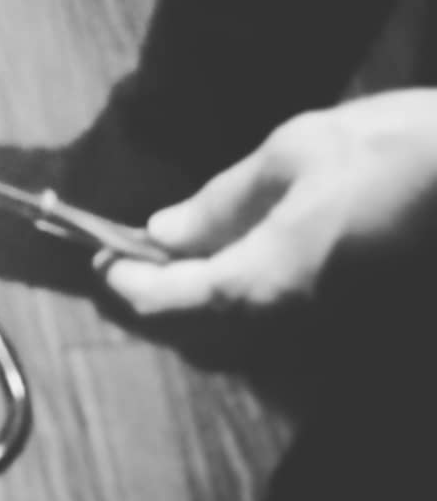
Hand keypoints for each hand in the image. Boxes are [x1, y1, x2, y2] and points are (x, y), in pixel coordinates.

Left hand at [96, 89, 436, 316]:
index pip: (166, 302)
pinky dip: (239, 321)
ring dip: (192, 317)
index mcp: (264, 281)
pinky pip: (277, 347)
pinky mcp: (356, 342)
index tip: (102, 256)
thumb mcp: (297, 151)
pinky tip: (239, 282)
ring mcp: (328, 344)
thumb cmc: (400, 151)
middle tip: (128, 263)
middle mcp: (292, 329)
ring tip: (177, 270)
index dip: (124, 283)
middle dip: (152, 303)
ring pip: (233, 349)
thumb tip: (162, 231)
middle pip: (193, 337)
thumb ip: (220, 202)